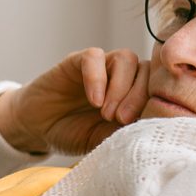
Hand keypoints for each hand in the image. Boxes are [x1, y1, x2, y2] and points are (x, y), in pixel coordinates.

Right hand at [0, 47, 151, 155]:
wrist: (36, 127)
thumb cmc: (73, 132)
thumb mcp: (103, 138)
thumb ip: (126, 130)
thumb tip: (154, 130)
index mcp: (134, 94)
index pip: (159, 87)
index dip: (156, 104)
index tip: (144, 127)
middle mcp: (122, 77)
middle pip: (146, 71)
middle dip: (138, 97)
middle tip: (122, 120)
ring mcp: (101, 67)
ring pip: (126, 59)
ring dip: (120, 87)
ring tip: (106, 113)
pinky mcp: (77, 61)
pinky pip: (94, 57)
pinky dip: (97, 78)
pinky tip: (94, 101)